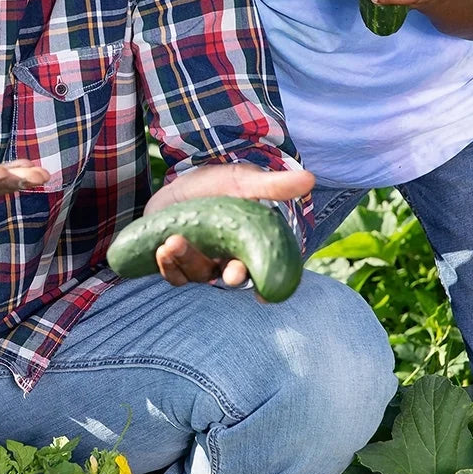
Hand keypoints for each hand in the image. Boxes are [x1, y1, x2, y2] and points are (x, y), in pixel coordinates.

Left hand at [143, 161, 312, 290]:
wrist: (179, 184)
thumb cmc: (217, 185)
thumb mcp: (244, 182)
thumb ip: (273, 185)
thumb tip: (310, 179)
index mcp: (247, 246)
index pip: (260, 271)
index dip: (263, 284)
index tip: (264, 294)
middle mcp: (225, 260)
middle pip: (228, 277)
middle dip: (228, 276)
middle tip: (229, 272)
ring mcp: (199, 262)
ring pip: (197, 274)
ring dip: (187, 261)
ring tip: (174, 241)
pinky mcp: (174, 261)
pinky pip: (173, 273)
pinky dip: (168, 264)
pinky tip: (162, 248)